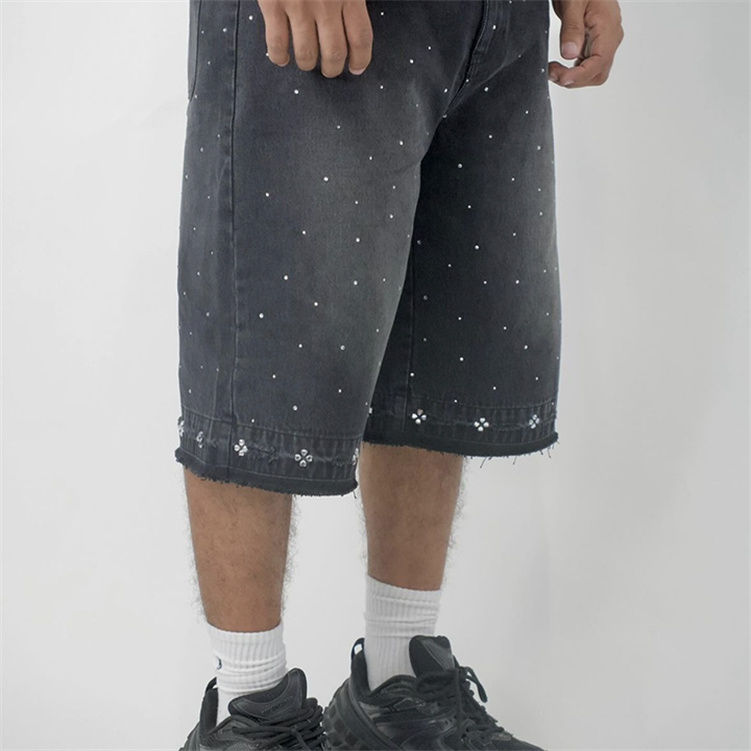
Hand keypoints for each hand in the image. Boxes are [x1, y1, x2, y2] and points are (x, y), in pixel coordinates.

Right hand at [257, 0, 372, 77]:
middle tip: (330, 70)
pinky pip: (277, 42)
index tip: (356, 68)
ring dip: (307, 63)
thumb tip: (356, 12)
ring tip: (307, 62)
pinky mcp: (273, 4)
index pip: (361, 37)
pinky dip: (279, 56)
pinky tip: (281, 59)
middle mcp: (326, 3)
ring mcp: (298, 6)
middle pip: (334, 52)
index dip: (360, 59)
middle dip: (333, 68)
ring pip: (307, 53)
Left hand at [548, 0, 623, 87]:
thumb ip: (572, 28)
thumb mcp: (573, 2)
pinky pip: (589, 65)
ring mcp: (605, 41)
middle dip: (575, 80)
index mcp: (608, 27)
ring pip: (594, 73)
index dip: (579, 76)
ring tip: (554, 70)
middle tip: (552, 72)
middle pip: (598, 74)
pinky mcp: (596, 43)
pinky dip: (574, 72)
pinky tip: (561, 67)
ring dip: (574, 78)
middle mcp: (611, 37)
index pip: (598, 63)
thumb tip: (569, 54)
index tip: (560, 77)